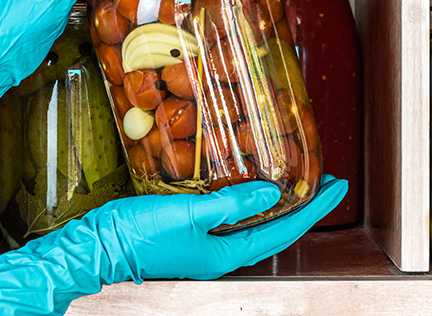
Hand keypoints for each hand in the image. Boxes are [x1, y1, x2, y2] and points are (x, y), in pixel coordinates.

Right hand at [0, 176, 347, 315]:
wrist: (94, 246)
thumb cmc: (139, 234)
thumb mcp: (189, 214)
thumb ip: (232, 204)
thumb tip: (274, 194)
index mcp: (225, 253)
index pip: (282, 230)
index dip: (312, 208)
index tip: (338, 185)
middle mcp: (218, 253)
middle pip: (272, 229)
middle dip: (301, 205)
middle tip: (324, 179)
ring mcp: (200, 245)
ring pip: (250, 223)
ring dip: (274, 202)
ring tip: (291, 178)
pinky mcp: (183, 232)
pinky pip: (226, 216)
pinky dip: (243, 200)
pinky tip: (238, 184)